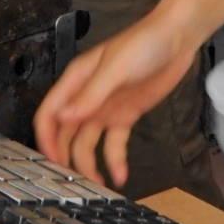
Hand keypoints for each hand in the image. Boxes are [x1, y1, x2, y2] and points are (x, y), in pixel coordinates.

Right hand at [37, 9, 202, 189]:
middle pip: (66, 133)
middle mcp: (87, 97)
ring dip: (89, 163)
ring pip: (88, 142)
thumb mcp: (115, 68)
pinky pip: (115, 143)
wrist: (177, 39)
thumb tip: (63, 117)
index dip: (46, 138)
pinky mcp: (126, 116)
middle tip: (71, 181)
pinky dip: (115, 160)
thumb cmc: (143, 42)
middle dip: (65, 157)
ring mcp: (106, 108)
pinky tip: (120, 175)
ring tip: (97, 184)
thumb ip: (90, 95)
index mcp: (76, 81)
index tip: (50, 160)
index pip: (49, 113)